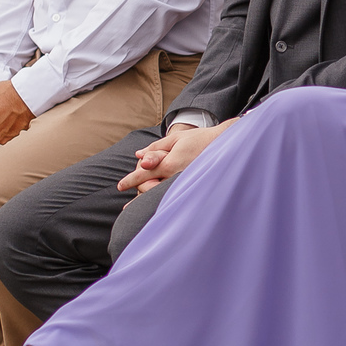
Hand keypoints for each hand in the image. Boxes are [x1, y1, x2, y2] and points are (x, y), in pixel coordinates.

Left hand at [117, 120, 234, 192]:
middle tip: (135, 187)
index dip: (130, 180)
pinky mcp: (192, 189)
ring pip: (159, 196)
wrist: (226, 146)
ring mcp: (184, 185)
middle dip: (140, 187)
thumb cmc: (200, 139)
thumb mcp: (176, 138)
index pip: (144, 174)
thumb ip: (156, 148)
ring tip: (141, 201)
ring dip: (149, 197)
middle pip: (148, 187)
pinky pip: (172, 197)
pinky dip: (162, 201)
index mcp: (170, 162)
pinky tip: (158, 207)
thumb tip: (138, 156)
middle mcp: (176, 176)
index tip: (120, 186)